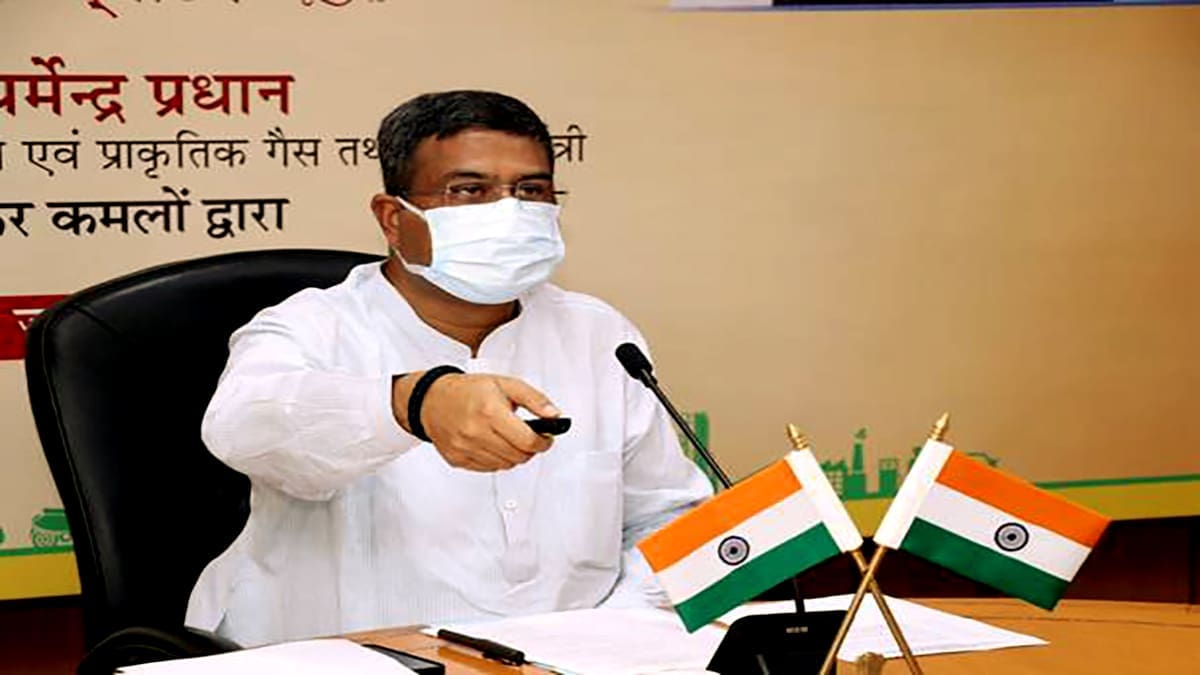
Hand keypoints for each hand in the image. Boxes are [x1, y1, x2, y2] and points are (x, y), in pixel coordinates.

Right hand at [396, 372, 559, 471]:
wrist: (432, 400)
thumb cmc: (468, 391)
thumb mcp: (505, 384)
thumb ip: (534, 399)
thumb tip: (555, 416)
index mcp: (490, 412)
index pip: (528, 441)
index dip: (543, 442)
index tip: (546, 438)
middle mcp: (476, 432)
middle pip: (519, 456)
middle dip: (529, 449)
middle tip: (528, 437)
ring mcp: (465, 448)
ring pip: (505, 465)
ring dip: (513, 455)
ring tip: (508, 438)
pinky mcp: (457, 459)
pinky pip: (488, 469)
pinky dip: (497, 459)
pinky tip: (492, 443)